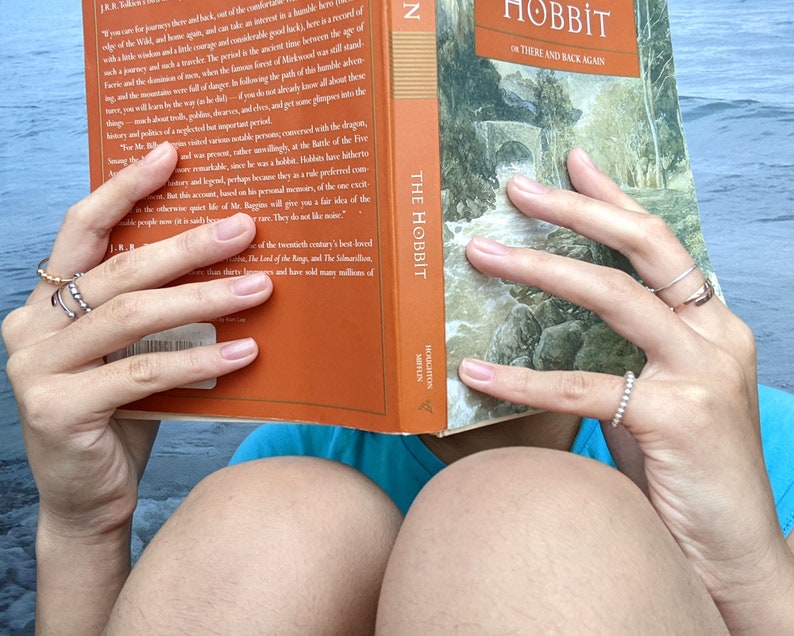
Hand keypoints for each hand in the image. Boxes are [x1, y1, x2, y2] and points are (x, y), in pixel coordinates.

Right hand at [2, 142, 271, 538]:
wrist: (87, 498)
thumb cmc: (118, 417)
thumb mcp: (130, 354)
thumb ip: (152, 313)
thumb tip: (227, 264)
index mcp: (45, 304)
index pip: (84, 230)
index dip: (124, 189)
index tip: (170, 153)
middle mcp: (30, 327)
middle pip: (119, 270)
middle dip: (187, 245)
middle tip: (244, 227)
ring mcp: (35, 368)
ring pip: (132, 316)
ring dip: (204, 300)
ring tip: (261, 287)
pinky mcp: (58, 409)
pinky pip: (142, 374)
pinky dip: (198, 362)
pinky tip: (244, 354)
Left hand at [458, 147, 792, 624]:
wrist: (729, 549)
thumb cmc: (683, 471)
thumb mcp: (654, 397)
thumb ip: (622, 356)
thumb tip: (556, 323)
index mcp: (710, 324)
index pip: (660, 243)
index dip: (617, 198)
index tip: (572, 161)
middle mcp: (715, 335)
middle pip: (646, 247)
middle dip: (579, 210)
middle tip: (518, 186)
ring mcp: (703, 372)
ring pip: (616, 298)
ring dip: (542, 269)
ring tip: (483, 253)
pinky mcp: (680, 418)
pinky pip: (586, 387)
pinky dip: (524, 379)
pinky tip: (475, 372)